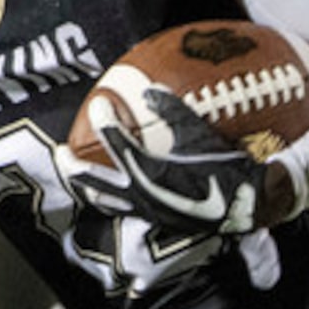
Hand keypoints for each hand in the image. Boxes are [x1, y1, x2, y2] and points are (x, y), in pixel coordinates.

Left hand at [67, 87, 265, 238]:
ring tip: (78, 177)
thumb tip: (150, 88)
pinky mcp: (158, 220)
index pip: (116, 143)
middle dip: (72, 166)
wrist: (248, 204)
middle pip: (93, 182)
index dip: (105, 120)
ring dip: (88, 188)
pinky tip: (114, 193)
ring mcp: (147, 210)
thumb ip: (173, 111)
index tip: (100, 102)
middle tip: (60, 151)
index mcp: (150, 172)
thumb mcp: (202, 135)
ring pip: (106, 202)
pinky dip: (113, 200)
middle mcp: (142, 195)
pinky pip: (126, 210)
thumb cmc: (228, 167)